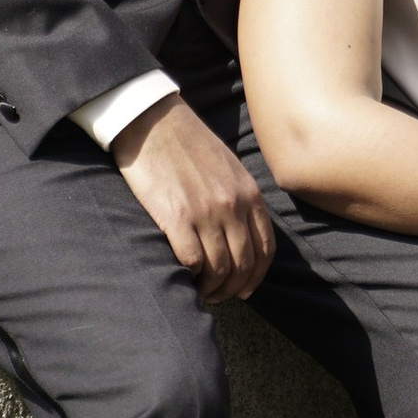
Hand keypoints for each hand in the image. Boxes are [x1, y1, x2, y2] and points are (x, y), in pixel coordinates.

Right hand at [111, 96, 275, 305]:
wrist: (152, 120)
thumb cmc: (187, 142)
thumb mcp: (228, 167)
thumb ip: (240, 197)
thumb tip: (243, 230)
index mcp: (249, 194)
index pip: (265, 249)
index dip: (256, 277)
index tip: (244, 290)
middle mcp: (233, 206)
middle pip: (244, 264)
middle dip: (233, 288)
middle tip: (218, 296)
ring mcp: (206, 213)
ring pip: (219, 269)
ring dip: (211, 288)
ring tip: (200, 291)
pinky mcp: (176, 217)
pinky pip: (192, 261)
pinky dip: (191, 277)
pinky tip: (184, 277)